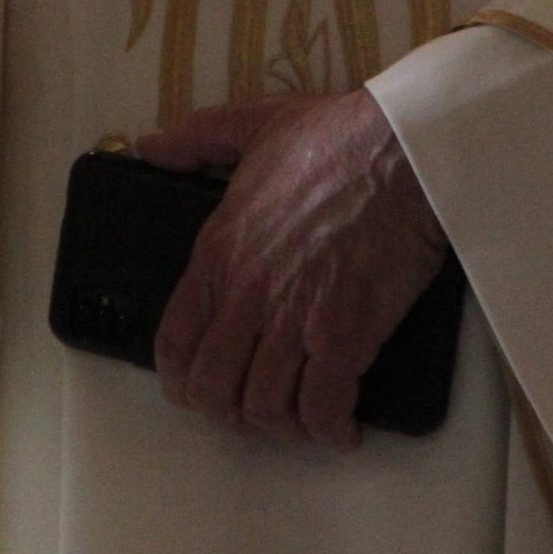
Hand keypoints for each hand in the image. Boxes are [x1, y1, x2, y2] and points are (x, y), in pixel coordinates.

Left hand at [137, 90, 446, 451]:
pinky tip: (342, 426)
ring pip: (265, 408)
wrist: (403, 150)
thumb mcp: (255, 123)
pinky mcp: (345, 336)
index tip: (199, 390)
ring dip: (282, 425)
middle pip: (215, 390)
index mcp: (219, 252)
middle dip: (230, 412)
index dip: (181, 381)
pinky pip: (322, 409)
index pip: (174, 344)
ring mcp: (294, 319)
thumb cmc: (336, 136)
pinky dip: (329, 429)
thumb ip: (198, 139)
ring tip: (301, 418)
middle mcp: (247, 295)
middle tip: (256, 408)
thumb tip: (149, 144)